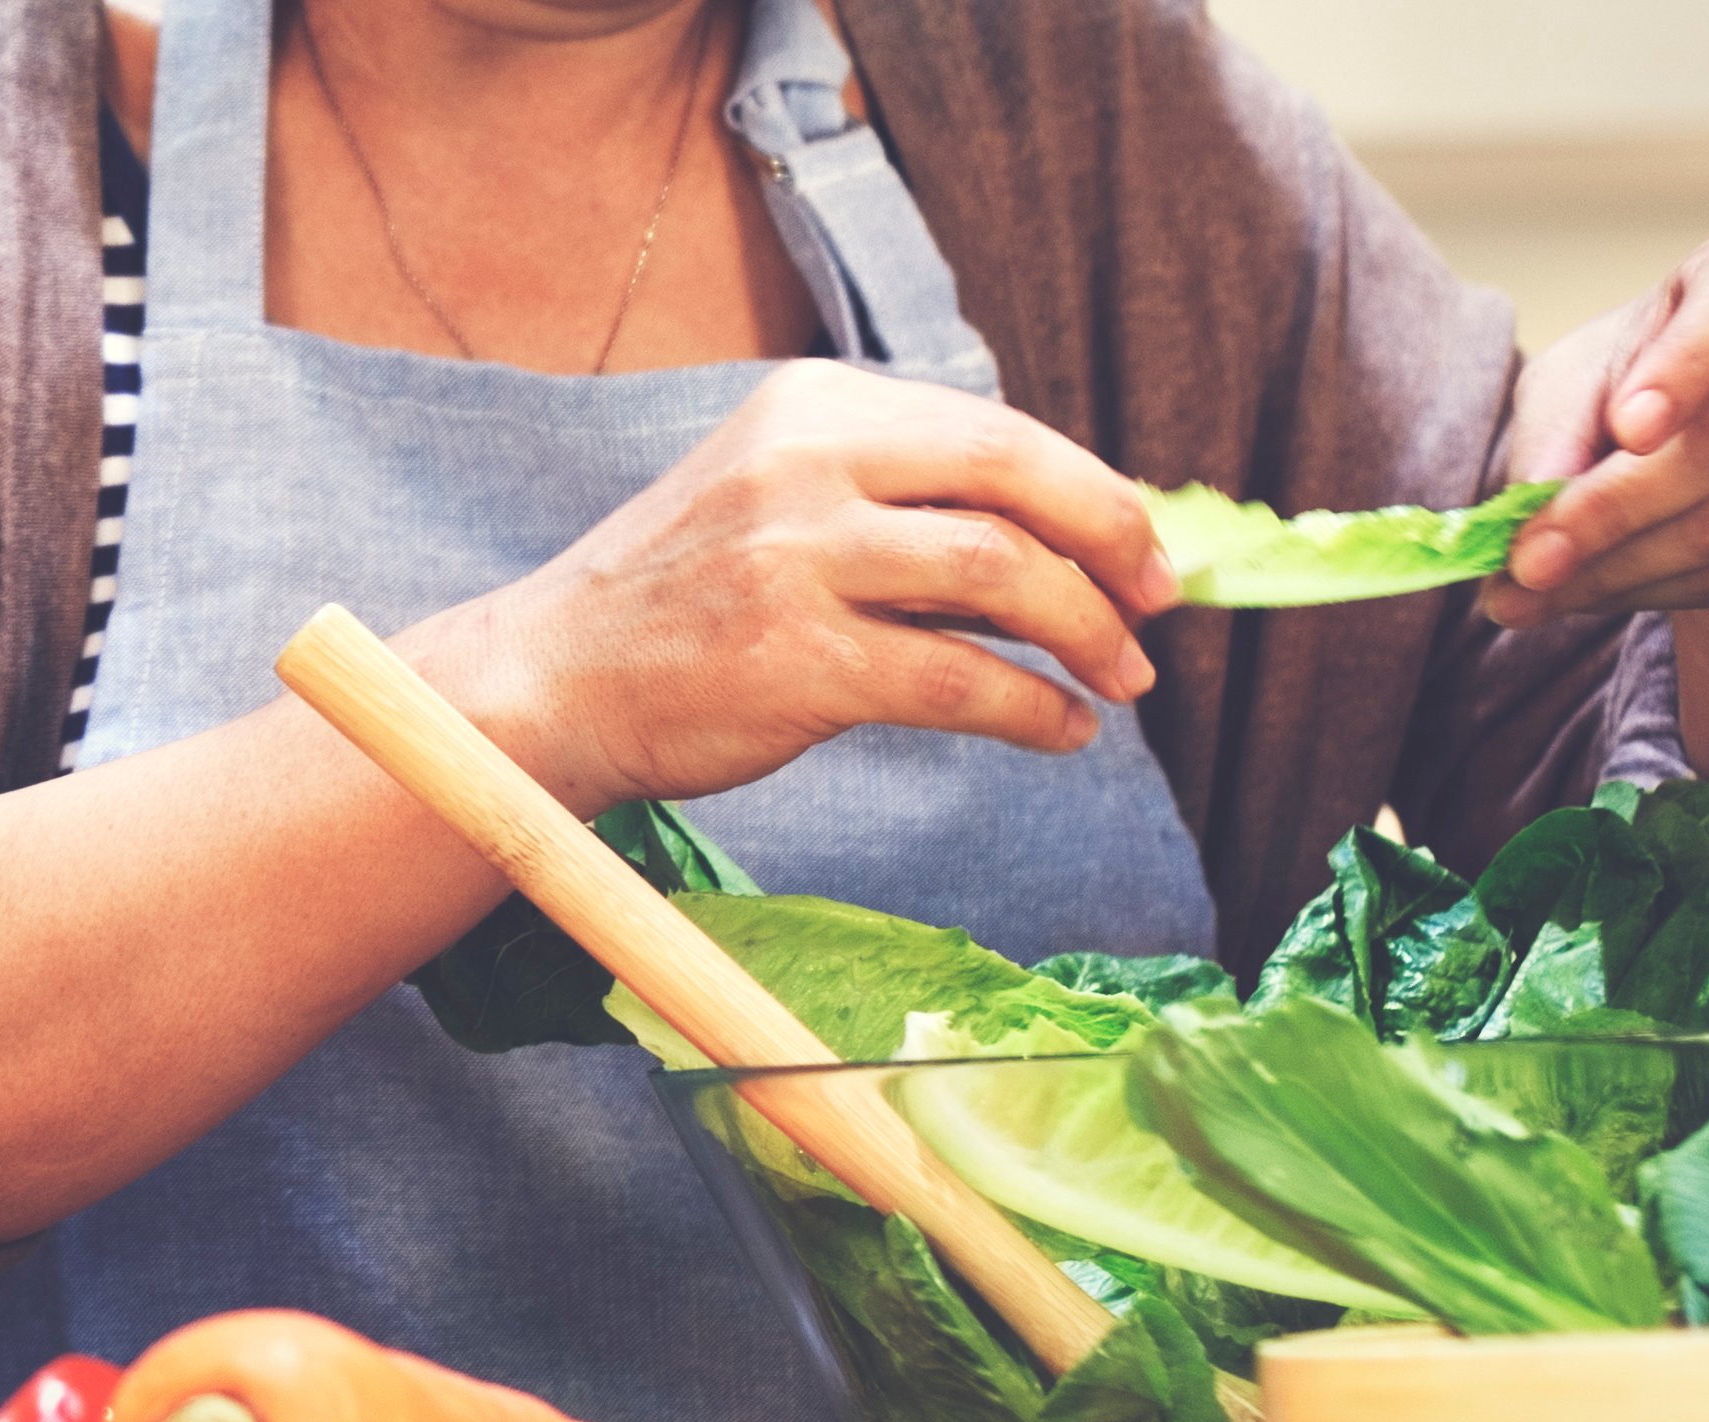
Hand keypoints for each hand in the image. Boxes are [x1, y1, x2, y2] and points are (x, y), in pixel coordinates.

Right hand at [437, 360, 1175, 814]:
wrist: (550, 682)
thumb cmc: (682, 602)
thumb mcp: (779, 500)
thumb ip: (901, 500)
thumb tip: (1073, 539)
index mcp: (809, 405)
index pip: (992, 428)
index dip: (1091, 490)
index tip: (1141, 549)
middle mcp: (802, 464)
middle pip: (1014, 476)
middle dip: (1113, 539)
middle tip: (1157, 602)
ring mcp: (794, 560)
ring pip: (1001, 574)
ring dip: (1087, 631)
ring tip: (1122, 679)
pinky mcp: (794, 661)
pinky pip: (959, 680)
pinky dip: (1032, 708)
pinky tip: (1061, 729)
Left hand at [1486, 230, 1708, 627]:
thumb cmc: (1633, 387)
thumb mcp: (1579, 381)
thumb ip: (1555, 430)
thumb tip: (1531, 504)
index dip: (1686, 370)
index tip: (1627, 428)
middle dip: (1612, 513)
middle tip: (1526, 561)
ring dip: (1618, 570)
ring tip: (1535, 589)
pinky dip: (1654, 594)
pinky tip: (1598, 590)